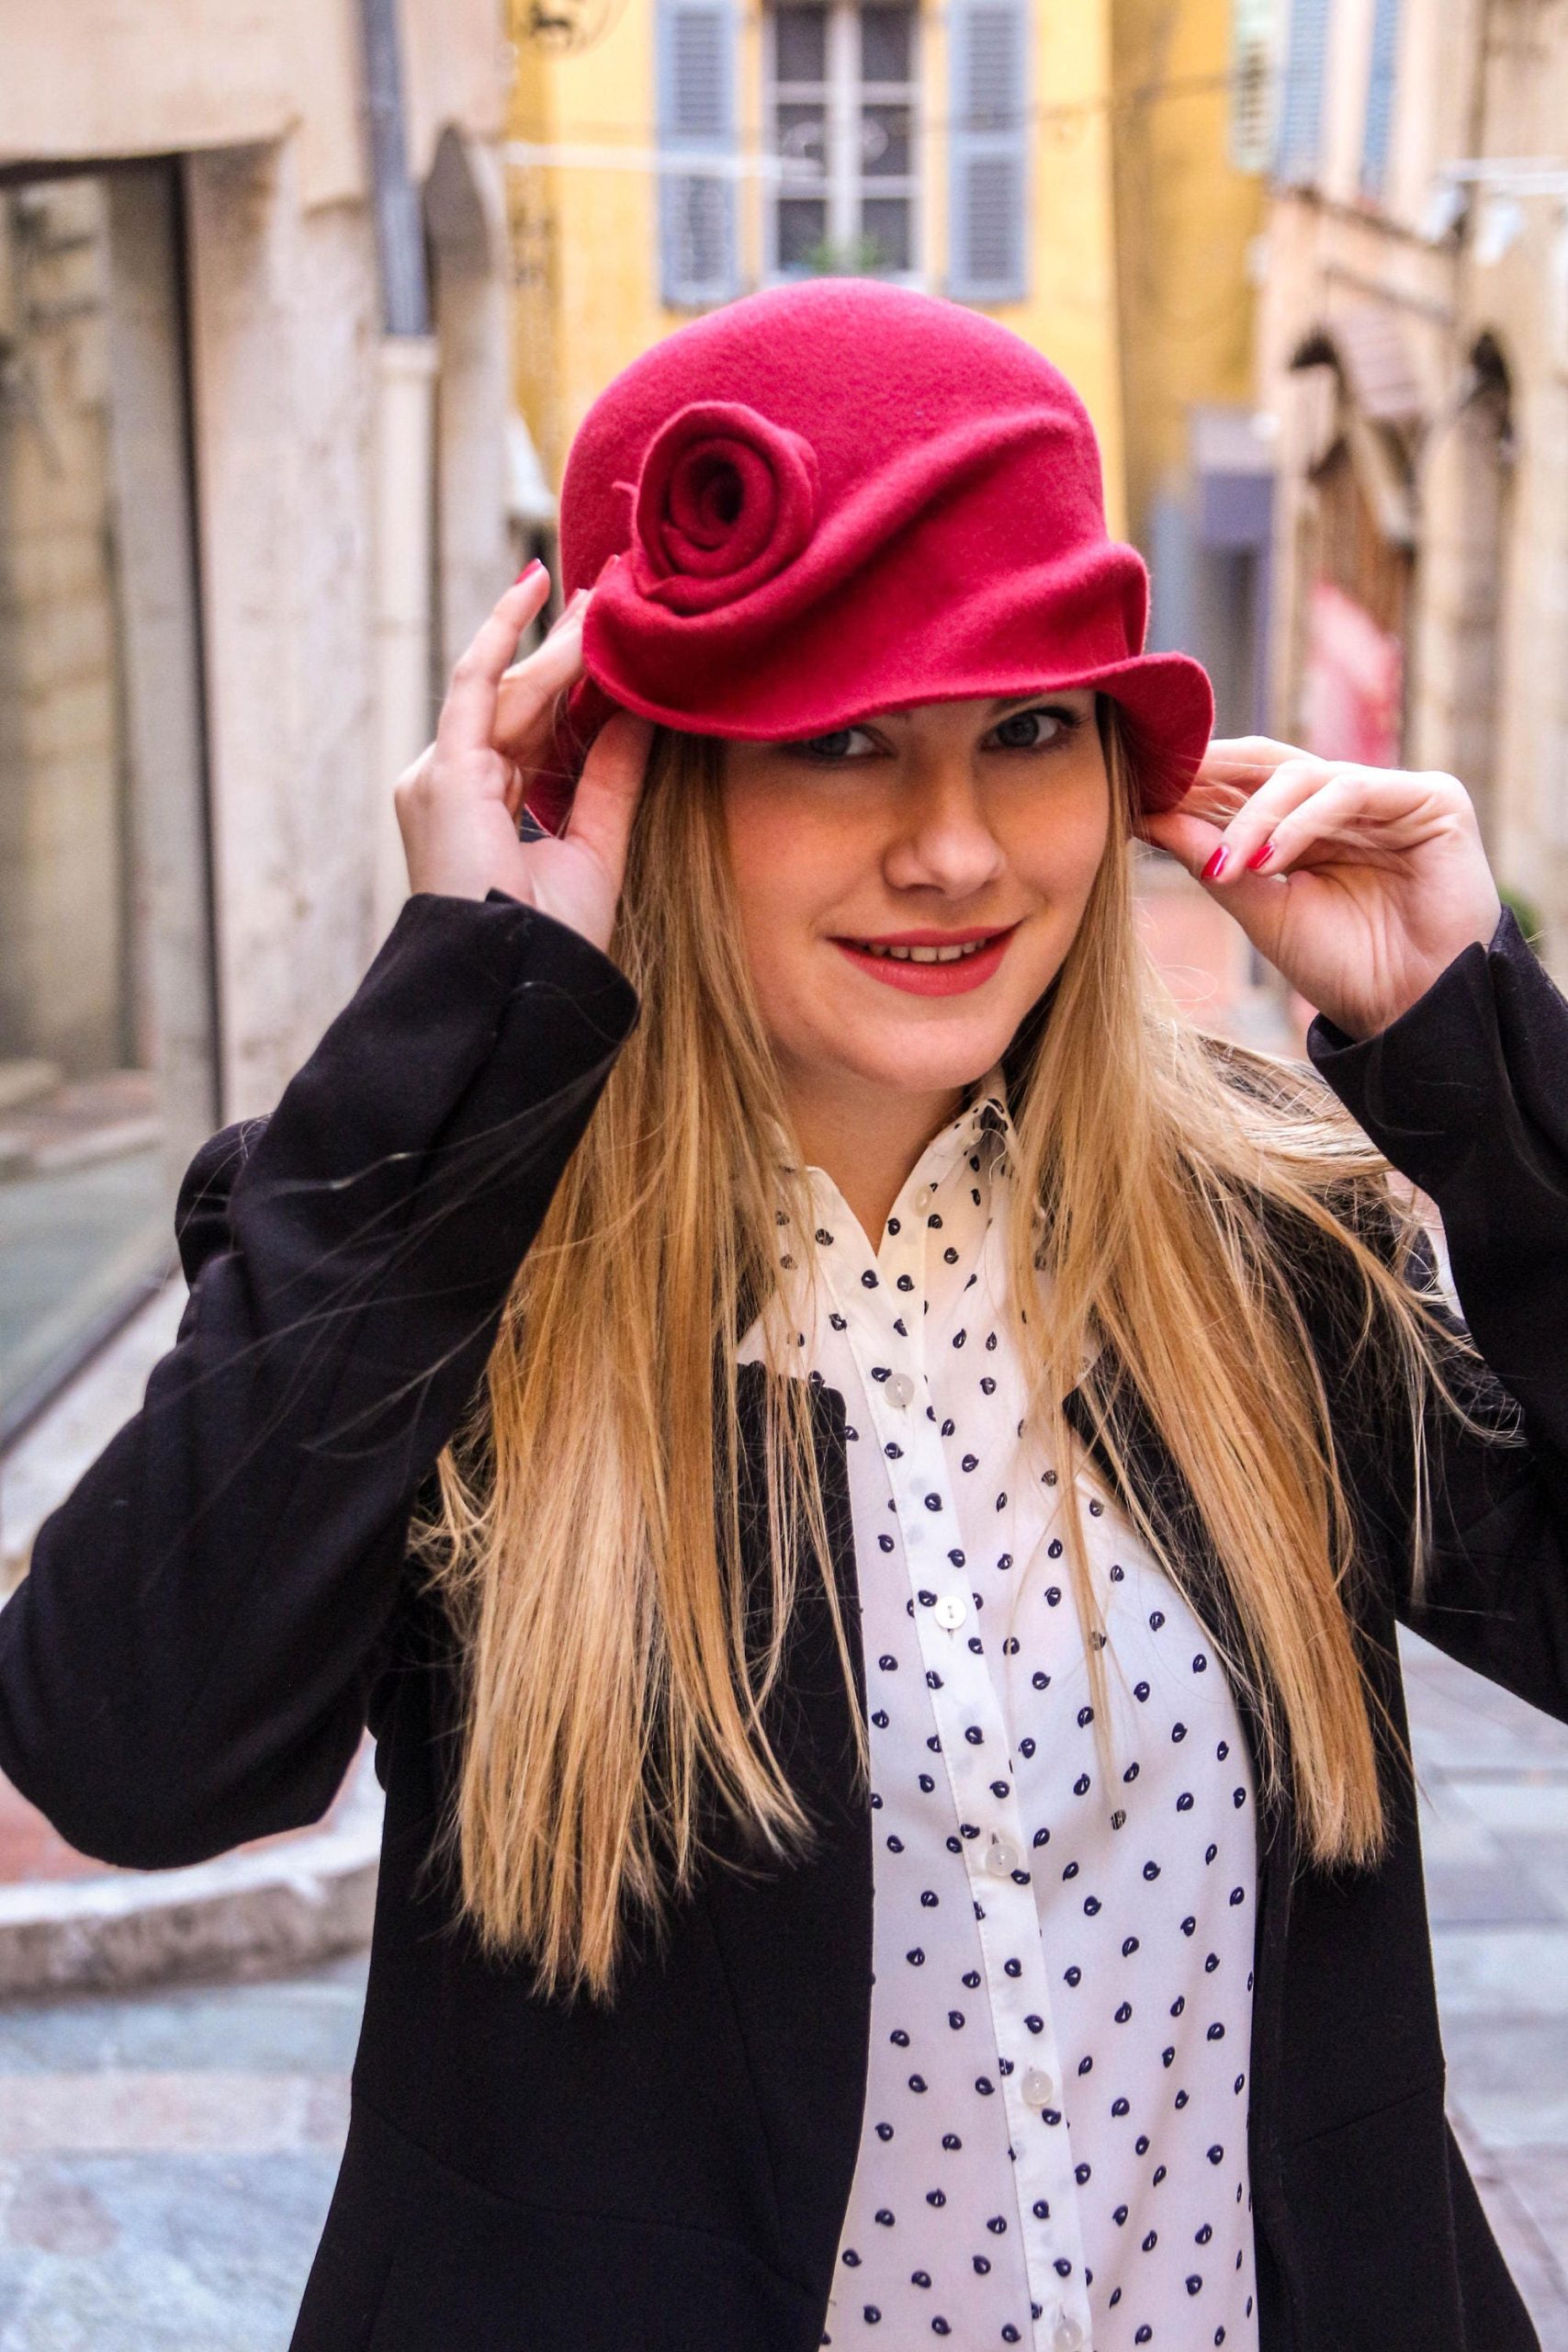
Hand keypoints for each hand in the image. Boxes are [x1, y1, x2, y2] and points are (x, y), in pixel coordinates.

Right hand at [394, 566, 651, 954]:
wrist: (518, 982)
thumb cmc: (553, 940)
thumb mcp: (596, 845)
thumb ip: (612, 777)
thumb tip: (640, 712)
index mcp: (481, 811)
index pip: (527, 734)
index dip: (566, 689)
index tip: (601, 648)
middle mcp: (452, 787)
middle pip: (517, 704)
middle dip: (560, 651)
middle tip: (603, 599)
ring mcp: (440, 776)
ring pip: (508, 690)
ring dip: (555, 643)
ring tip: (599, 598)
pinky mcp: (445, 770)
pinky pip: (478, 683)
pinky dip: (505, 632)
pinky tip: (533, 590)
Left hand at [1136, 737, 1503, 1040]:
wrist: (1412, 1013)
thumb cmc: (1344, 967)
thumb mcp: (1263, 912)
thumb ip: (1214, 861)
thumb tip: (1149, 816)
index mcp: (1305, 823)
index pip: (1241, 782)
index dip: (1190, 782)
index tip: (1134, 795)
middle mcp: (1344, 800)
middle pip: (1266, 762)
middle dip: (1209, 773)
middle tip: (1160, 788)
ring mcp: (1387, 795)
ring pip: (1302, 774)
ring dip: (1254, 818)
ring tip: (1228, 867)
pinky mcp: (1430, 799)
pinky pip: (1351, 788)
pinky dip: (1303, 821)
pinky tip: (1270, 861)